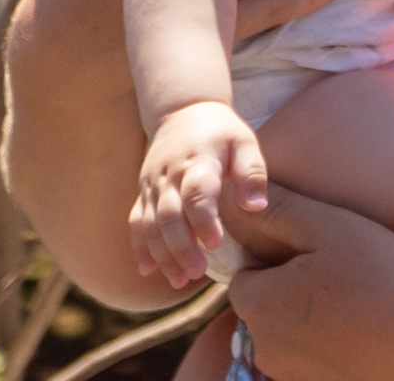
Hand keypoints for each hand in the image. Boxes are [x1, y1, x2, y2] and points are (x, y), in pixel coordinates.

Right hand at [133, 98, 268, 288]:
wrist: (181, 112)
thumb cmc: (221, 131)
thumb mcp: (245, 142)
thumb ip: (252, 172)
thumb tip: (257, 207)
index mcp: (199, 160)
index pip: (197, 192)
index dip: (204, 219)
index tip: (216, 243)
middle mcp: (171, 174)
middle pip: (169, 215)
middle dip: (181, 246)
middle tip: (197, 272)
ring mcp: (153, 184)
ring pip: (149, 224)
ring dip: (162, 254)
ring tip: (180, 281)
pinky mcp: (144, 192)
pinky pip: (136, 221)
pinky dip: (139, 247)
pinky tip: (147, 270)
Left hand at [224, 184, 393, 380]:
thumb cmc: (378, 274)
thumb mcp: (327, 226)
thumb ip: (279, 210)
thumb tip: (241, 199)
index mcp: (259, 304)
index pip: (244, 277)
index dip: (275, 261)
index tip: (314, 255)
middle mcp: (264, 347)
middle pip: (265, 309)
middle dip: (290, 292)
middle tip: (338, 275)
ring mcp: (290, 374)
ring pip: (289, 336)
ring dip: (309, 321)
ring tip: (355, 301)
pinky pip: (312, 359)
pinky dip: (330, 345)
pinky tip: (362, 330)